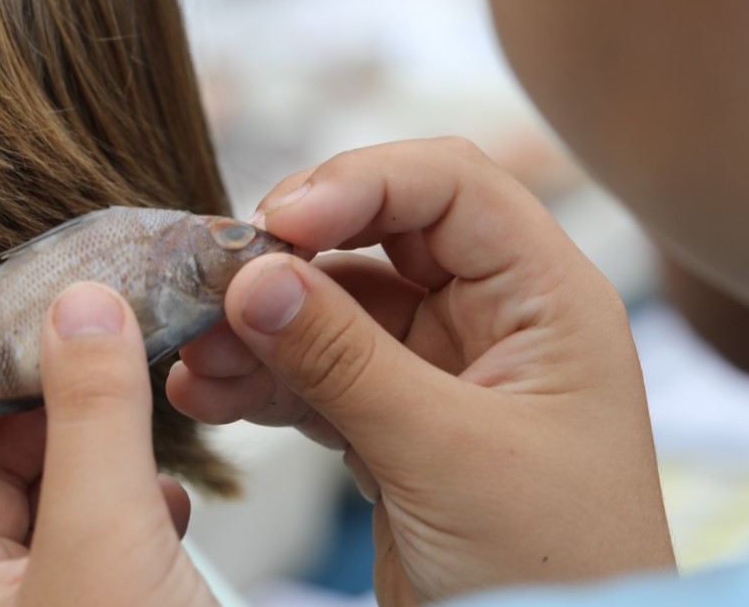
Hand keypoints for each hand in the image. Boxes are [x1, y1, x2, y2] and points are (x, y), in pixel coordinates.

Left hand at [0, 283, 216, 606]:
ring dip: (96, 439)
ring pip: (44, 488)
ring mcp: (39, 603)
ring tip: (140, 395)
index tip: (19, 316)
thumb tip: (82, 303)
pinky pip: (97, 527)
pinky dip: (133, 497)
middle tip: (96, 333)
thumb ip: (90, 418)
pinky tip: (170, 496)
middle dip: (38, 395)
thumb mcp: (106, 545)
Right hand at [169, 138, 674, 603]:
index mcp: (545, 296)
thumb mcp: (445, 456)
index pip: (449, 184)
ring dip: (262, 323)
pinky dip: (265, 379)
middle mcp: (496, 314)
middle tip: (218, 278)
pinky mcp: (400, 419)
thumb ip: (344, 360)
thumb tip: (252, 277)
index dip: (359, 181)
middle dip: (293, 252)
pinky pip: (321, 371)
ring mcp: (443, 366)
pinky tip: (209, 394)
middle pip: (379, 233)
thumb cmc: (553, 569)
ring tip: (196, 355)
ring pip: (338, 306)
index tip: (276, 221)